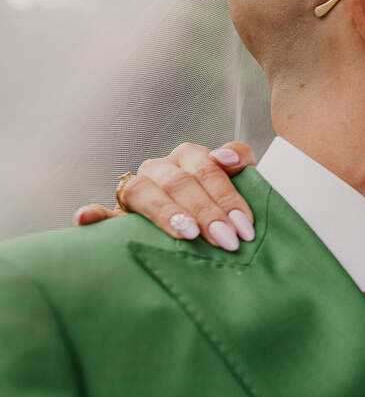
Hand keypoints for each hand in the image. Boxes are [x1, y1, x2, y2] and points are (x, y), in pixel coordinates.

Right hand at [72, 141, 257, 250]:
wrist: (198, 231)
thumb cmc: (222, 207)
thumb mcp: (240, 185)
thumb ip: (241, 164)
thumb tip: (226, 157)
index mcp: (190, 158)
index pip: (207, 168)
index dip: (226, 195)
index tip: (243, 225)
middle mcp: (160, 168)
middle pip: (180, 182)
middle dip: (206, 212)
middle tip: (226, 239)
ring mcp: (136, 188)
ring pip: (143, 191)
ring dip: (166, 212)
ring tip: (187, 233)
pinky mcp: (115, 212)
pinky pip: (100, 211)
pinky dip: (92, 213)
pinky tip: (87, 217)